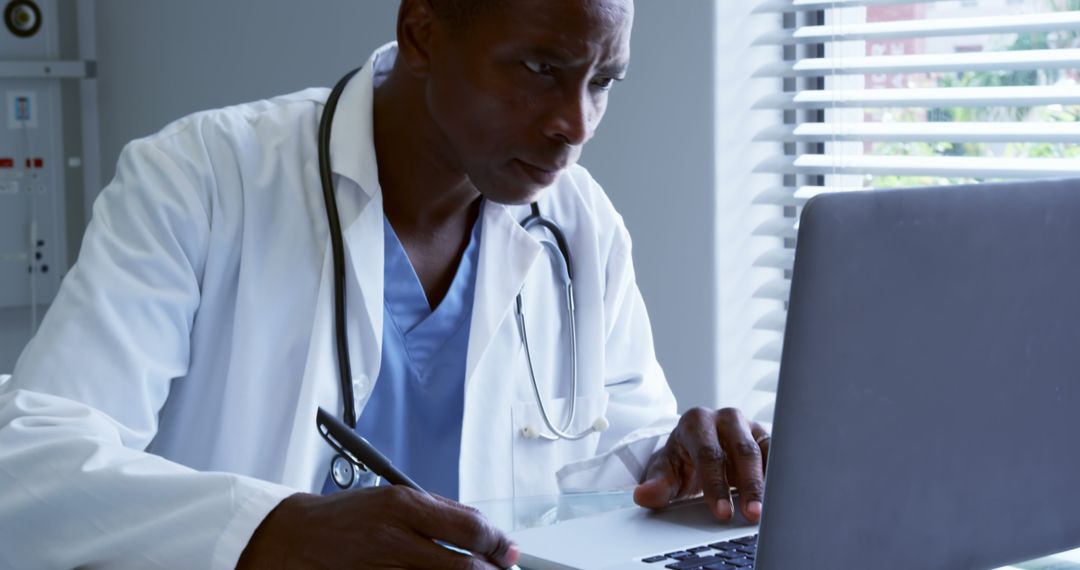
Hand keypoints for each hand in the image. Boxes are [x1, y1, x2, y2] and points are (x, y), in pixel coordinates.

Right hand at [238, 486, 519, 568]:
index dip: (498, 543)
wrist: (292, 539)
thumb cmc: (344, 518)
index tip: (507, 551)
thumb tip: (482, 531)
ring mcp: (385, 569)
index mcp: (404, 505)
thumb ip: (437, 511)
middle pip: (466, 567)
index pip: (471, 527)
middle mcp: (396, 538)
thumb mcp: (391, 497)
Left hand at [633, 407, 769, 522]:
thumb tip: (643, 496)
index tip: (722, 513)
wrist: (695, 449)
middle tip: (752, 514)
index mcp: (696, 421)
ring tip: (769, 510)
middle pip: (742, 450)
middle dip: (749, 485)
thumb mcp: (665, 471)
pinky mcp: (767, 437)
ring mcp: (749, 425)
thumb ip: (656, 484)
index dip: (716, 485)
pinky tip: (780, 499)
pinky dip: (779, 477)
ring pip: (765, 452)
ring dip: (768, 483)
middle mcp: (726, 418)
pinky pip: (778, 455)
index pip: (708, 453)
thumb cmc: (681, 460)